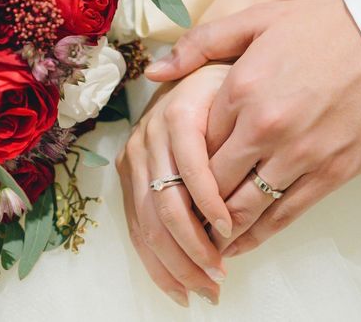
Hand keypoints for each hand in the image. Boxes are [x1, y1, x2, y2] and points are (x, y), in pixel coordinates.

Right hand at [116, 64, 232, 306]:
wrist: (195, 71)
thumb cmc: (225, 82)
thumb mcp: (231, 79)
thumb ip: (227, 103)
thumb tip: (221, 146)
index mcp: (176, 115)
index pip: (189, 168)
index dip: (209, 203)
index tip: (230, 230)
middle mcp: (149, 137)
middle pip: (163, 203)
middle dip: (191, 247)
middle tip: (218, 278)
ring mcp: (135, 157)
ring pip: (147, 222)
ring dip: (174, 263)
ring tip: (204, 290)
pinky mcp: (129, 173)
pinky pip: (137, 224)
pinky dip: (156, 259)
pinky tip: (178, 284)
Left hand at [146, 0, 360, 256]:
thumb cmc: (323, 28)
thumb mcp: (259, 18)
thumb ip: (203, 43)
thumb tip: (156, 73)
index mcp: (241, 87)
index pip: (194, 140)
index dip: (182, 161)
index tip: (175, 173)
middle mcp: (264, 127)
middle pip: (213, 181)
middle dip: (193, 202)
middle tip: (182, 214)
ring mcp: (300, 153)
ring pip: (245, 207)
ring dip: (220, 227)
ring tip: (206, 238)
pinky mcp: (331, 172)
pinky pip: (285, 215)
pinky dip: (258, 235)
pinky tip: (241, 244)